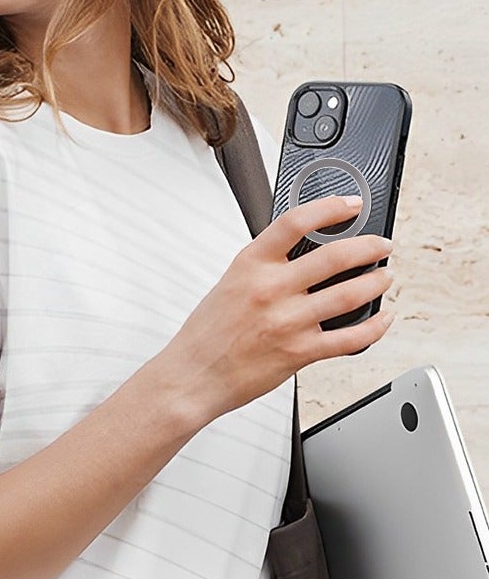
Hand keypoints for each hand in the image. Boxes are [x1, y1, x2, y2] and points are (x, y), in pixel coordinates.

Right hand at [162, 195, 393, 424]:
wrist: (194, 374)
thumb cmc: (210, 330)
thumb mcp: (233, 281)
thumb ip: (267, 264)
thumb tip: (308, 251)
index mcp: (251, 263)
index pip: (296, 222)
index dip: (329, 208)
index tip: (351, 205)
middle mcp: (271, 289)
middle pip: (334, 257)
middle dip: (369, 247)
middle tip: (382, 245)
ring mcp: (287, 321)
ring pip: (349, 294)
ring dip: (376, 283)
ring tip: (384, 277)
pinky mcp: (299, 353)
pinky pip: (350, 338)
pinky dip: (374, 327)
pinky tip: (381, 318)